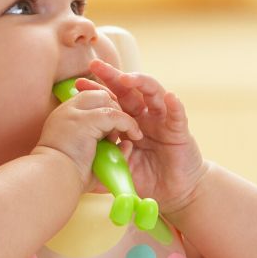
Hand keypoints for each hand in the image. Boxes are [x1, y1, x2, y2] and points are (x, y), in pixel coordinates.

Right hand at [32, 88, 142, 192]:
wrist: (52, 180)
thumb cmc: (67, 177)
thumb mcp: (87, 158)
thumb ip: (105, 150)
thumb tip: (127, 144)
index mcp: (63, 117)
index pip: (89, 100)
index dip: (106, 110)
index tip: (115, 129)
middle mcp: (67, 110)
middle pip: (99, 95)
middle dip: (115, 110)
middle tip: (121, 133)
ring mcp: (75, 113)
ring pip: (106, 101)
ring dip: (121, 117)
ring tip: (127, 136)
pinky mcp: (85, 120)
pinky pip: (114, 114)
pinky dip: (128, 123)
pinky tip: (135, 136)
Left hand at [74, 59, 207, 213]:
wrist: (173, 192)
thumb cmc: (146, 177)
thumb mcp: (119, 165)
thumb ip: (104, 159)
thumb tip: (77, 163)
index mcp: (128, 121)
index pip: (111, 100)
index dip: (96, 91)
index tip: (78, 84)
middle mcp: (145, 116)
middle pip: (128, 90)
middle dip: (112, 76)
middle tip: (95, 65)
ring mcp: (162, 121)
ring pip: (153, 94)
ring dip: (141, 83)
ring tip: (126, 78)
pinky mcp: (180, 131)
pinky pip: (178, 115)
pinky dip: (175, 105)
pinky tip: (170, 97)